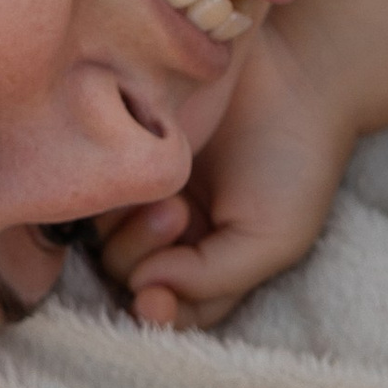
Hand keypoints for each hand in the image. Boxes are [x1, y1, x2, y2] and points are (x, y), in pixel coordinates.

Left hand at [96, 0, 387, 331]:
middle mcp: (165, 233)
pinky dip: (100, 188)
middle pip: (126, 275)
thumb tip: (146, 290)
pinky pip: (89, 182)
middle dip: (143, 257)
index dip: (153, 315)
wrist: (297, 71)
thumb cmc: (294, 160)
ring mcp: (139, 188)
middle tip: (177, 213)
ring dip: (123, 225)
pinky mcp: (120, 143)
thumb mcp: (274, 236)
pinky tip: (130, 172)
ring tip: (166, 194)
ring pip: (100, 234)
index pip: (166, 311)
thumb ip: (215, 278)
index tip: (153, 300)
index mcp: (205, 262)